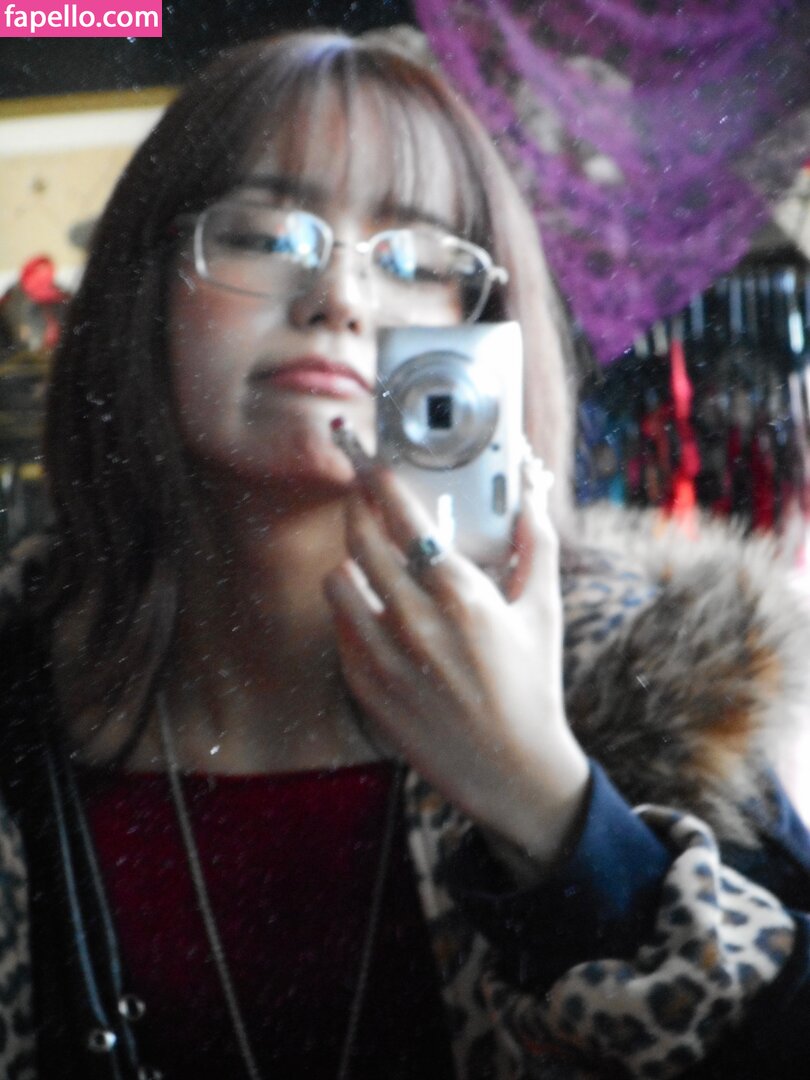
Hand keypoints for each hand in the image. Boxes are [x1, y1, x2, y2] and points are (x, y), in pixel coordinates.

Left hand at [323, 439, 589, 869]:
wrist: (511, 770)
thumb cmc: (532, 687)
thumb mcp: (542, 611)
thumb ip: (536, 546)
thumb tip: (531, 495)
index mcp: (462, 596)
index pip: (404, 519)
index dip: (381, 482)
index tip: (373, 464)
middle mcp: (416, 622)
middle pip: (360, 539)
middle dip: (355, 506)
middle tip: (360, 495)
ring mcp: (385, 657)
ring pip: (336, 581)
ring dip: (348, 560)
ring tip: (365, 556)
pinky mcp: (366, 686)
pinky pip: (339, 626)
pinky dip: (350, 608)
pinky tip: (370, 606)